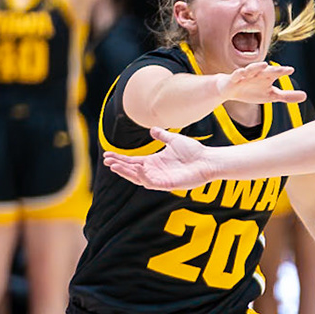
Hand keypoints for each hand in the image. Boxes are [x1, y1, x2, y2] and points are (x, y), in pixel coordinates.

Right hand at [103, 128, 219, 189]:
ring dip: (126, 173)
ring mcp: (162, 178)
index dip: (120, 159)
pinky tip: (138, 168)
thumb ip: (162, 136)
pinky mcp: (169, 184)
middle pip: (132, 170)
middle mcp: (156, 171)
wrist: (208, 159)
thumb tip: (152, 129)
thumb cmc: (194, 151)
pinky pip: (153, 182)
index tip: (107, 154)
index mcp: (154, 162)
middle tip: (106, 161)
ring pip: (139, 178)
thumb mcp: (174, 140)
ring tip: (114, 166)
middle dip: (119, 166)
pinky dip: (144, 176)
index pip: (133, 162)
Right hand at [224, 61, 307, 105]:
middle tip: (283, 70)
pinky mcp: (233, 79)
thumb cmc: (252, 90)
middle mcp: (257, 74)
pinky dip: (239, 74)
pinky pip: (236, 75)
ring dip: (257, 67)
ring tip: (264, 65)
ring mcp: (245, 75)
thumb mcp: (271, 95)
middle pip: (266, 70)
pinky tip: (242, 73)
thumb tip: (305, 96)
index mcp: (266, 77)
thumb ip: (287, 96)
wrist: (229, 89)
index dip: (283, 71)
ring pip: (251, 69)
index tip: (291, 70)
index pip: (276, 73)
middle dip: (274, 69)